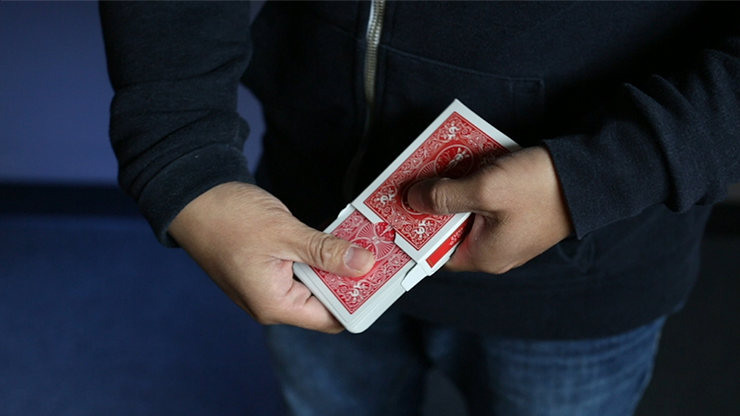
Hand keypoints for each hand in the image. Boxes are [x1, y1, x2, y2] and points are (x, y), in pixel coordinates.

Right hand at [168, 182, 374, 332]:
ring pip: (315, 284)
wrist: (193, 197)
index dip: (359, 300)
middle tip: (374, 252)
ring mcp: (268, 286)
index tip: (382, 278)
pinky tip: (333, 238)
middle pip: (325, 301)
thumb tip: (363, 264)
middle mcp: (271, 302)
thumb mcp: (284, 233)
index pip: (331, 317)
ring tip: (358, 242)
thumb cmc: (227, 217)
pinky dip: (319, 256)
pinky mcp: (267, 270)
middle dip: (350, 278)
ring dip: (335, 264)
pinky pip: (302, 270)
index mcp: (274, 304)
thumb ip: (326, 251)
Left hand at [406, 146, 572, 273]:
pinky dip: (475, 181)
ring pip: (467, 209)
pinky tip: (467, 158)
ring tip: (439, 160)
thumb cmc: (540, 188)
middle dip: (434, 199)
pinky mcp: (520, 211)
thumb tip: (411, 199)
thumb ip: (444, 197)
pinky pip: (487, 199)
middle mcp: (496, 249)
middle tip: (417, 174)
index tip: (399, 205)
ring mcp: (509, 230)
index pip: (436, 251)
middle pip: (449, 226)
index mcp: (485, 256)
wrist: (595, 176)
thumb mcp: (485, 190)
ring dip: (454, 185)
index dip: (415, 228)